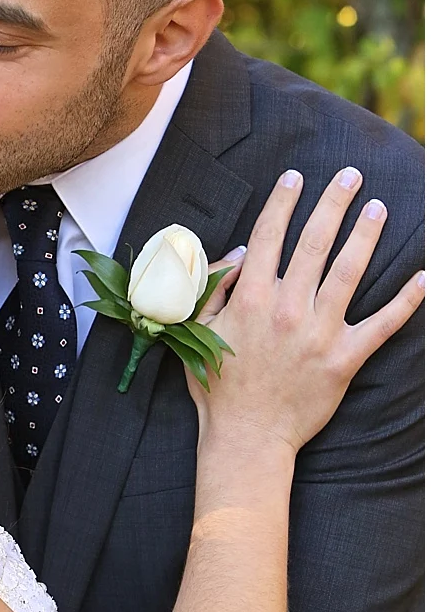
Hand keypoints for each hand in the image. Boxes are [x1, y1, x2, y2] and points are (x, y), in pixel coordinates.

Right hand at [193, 167, 423, 452]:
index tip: (296, 177)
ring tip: (379, 207)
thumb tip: (241, 253)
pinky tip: (425, 277)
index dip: (283, 201)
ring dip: (366, 234)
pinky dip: (407, 301)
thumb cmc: (218, 386)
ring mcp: (318, 333)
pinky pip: (382, 325)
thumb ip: (216, 287)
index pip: (270, 236)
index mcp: (250, 298)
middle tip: (351, 175)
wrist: (246, 437)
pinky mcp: (344, 359)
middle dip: (333, 203)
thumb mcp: (198, 330)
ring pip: (348, 271)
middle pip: (315, 242)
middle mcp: (287, 308)